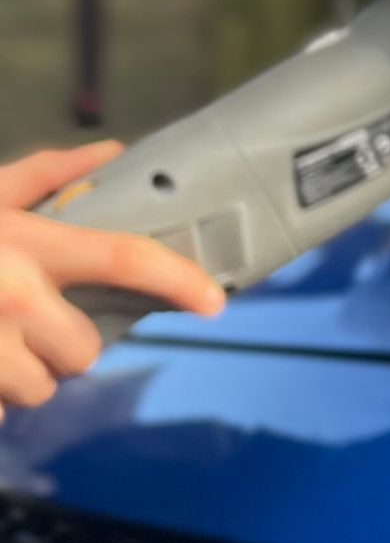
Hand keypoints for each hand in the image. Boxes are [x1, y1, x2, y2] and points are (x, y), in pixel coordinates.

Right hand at [0, 143, 225, 412]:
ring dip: (18, 378)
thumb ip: (44, 175)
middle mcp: (11, 296)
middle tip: (24, 324)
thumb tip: (110, 151)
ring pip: (38, 391)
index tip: (216, 302)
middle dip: (62, 347)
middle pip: (84, 351)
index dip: (180, 281)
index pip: (126, 259)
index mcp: (27, 244)